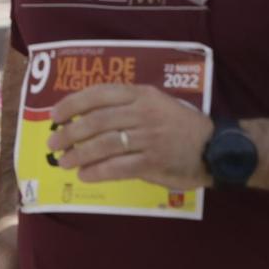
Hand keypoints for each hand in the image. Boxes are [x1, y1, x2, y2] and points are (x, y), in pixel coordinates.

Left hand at [46, 83, 211, 190]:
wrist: (214, 146)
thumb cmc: (181, 125)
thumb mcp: (157, 103)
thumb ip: (128, 106)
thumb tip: (86, 117)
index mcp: (142, 94)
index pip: (100, 93)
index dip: (73, 103)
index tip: (55, 115)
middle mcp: (144, 112)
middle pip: (97, 120)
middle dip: (70, 133)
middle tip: (54, 142)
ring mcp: (149, 137)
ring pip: (104, 144)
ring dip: (79, 154)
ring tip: (64, 162)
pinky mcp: (154, 161)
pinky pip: (119, 167)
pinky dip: (98, 171)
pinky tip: (85, 175)